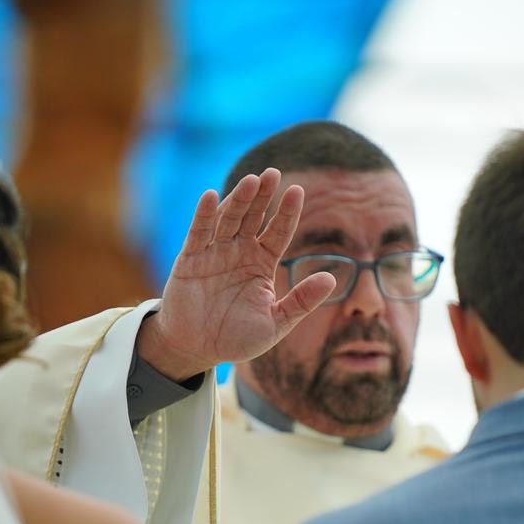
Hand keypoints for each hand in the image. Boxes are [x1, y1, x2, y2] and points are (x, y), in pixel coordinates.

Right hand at [135, 168, 335, 380]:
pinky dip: (204, 215)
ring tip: (251, 180)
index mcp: (262, 263)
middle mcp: (239, 251)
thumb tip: (332, 280)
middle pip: (254, 216)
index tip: (297, 192)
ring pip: (228, 219)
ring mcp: (214, 252)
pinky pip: (198, 233)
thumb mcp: (276, 323)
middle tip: (273, 173)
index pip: (278, 231)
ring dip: (238, 199)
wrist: (197, 349)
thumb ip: (301, 301)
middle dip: (262, 196)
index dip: (287, 212)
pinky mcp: (190, 259)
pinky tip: (210, 197)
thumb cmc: (236, 338)